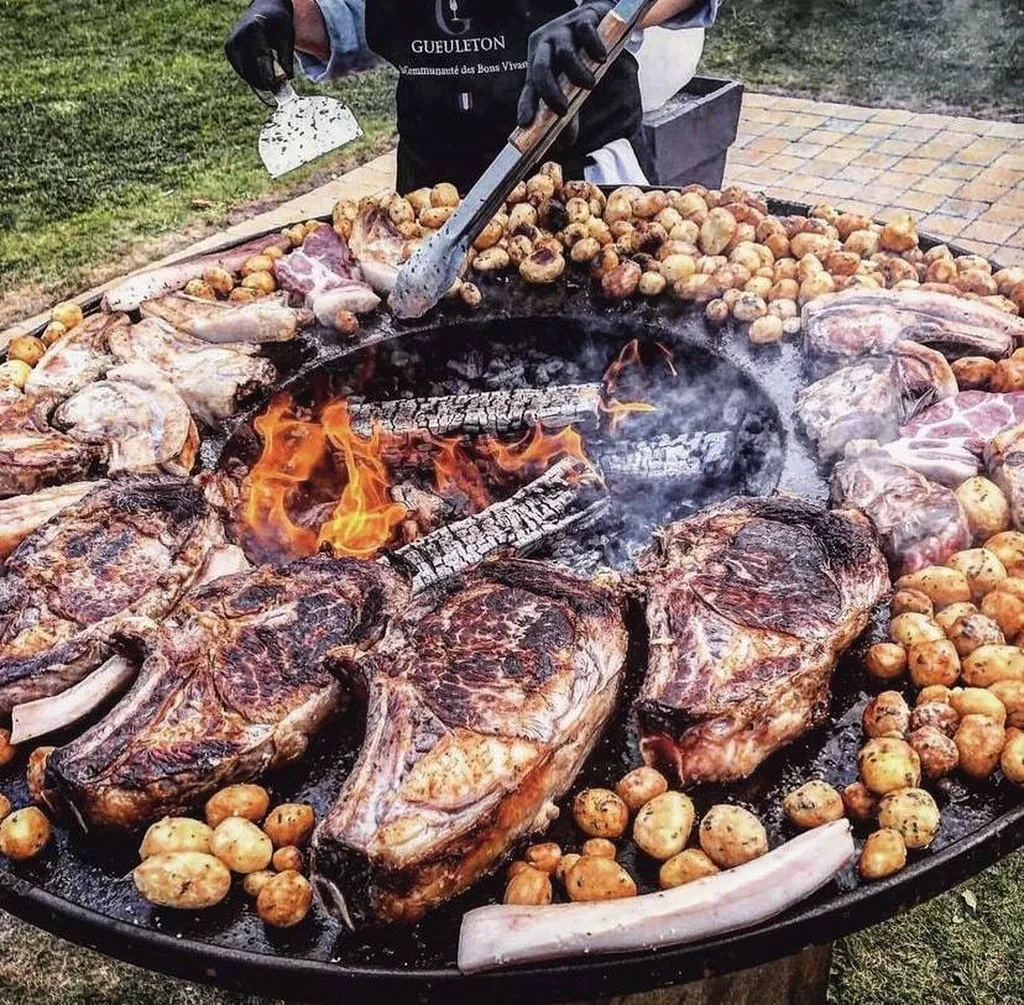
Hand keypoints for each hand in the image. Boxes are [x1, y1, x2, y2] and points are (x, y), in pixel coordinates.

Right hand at [225, 0, 294, 91]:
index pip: (262, 56)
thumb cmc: (277, 24)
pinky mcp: (228, 51)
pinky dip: (254, 76)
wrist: (262, 12)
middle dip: (267, 81)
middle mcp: (239, 36)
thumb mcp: (287, 37)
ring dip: (261, 81)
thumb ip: (287, 58)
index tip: (274, 87)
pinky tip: (261, 68)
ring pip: (247, 75)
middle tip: (279, 84)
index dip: (268, 73)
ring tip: (272, 74)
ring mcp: (231, 44)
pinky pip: (243, 73)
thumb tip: (287, 78)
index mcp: (254, 29)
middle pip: (252, 70)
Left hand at [516, 1, 614, 126]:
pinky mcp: (581, 18)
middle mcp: (545, 47)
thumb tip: (566, 142)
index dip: (526, 106)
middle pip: (540, 70)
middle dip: (550, 93)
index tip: (525, 123)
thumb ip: (569, 111)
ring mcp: (562, 31)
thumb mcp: (572, 84)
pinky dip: (594, 48)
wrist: (597, 18)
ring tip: (589, 84)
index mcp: (538, 64)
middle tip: (563, 109)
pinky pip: (585, 33)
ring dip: (578, 74)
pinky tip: (601, 58)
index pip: (529, 87)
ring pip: (565, 54)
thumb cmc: (580, 55)